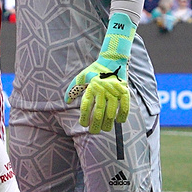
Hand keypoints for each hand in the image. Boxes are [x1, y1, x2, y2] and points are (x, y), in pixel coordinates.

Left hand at [64, 11, 136, 133]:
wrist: (112, 59)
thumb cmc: (95, 70)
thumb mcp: (81, 76)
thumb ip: (73, 89)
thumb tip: (66, 101)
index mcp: (91, 87)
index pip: (86, 106)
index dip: (84, 117)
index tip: (83, 125)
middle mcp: (102, 89)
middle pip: (98, 111)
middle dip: (95, 124)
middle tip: (93, 132)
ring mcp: (114, 90)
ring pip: (111, 111)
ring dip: (108, 123)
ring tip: (105, 129)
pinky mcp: (124, 90)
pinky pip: (125, 105)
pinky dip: (123, 114)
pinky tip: (119, 121)